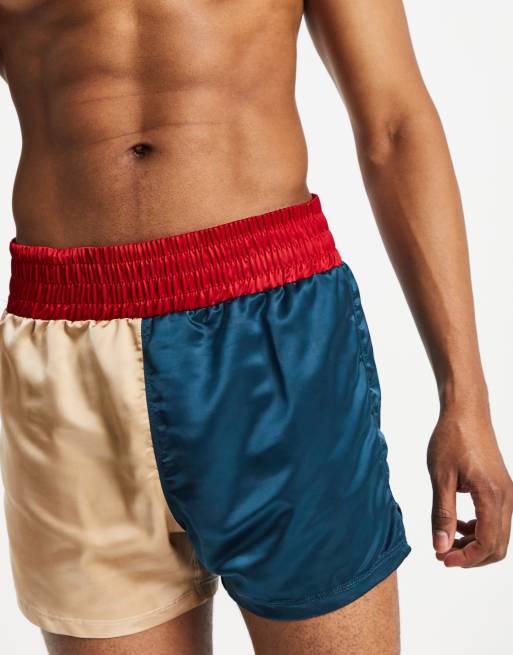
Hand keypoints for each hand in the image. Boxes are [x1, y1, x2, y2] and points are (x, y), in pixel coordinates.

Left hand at [427, 401, 512, 566]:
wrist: (466, 411)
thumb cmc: (452, 438)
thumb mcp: (441, 477)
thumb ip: (442, 514)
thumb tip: (441, 547)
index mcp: (492, 496)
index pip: (487, 544)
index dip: (465, 559)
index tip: (442, 559)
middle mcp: (506, 497)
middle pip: (497, 546)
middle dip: (471, 556)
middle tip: (443, 554)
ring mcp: (507, 493)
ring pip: (498, 535)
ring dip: (474, 543)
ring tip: (447, 538)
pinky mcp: (502, 487)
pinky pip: (497, 519)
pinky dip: (479, 529)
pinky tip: (458, 522)